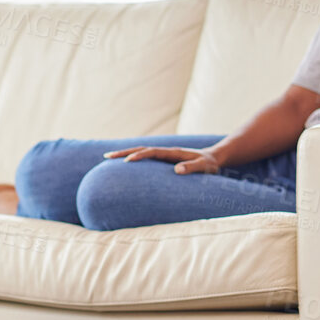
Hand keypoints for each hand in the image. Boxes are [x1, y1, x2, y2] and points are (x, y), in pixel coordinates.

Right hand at [102, 146, 221, 174]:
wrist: (213, 159)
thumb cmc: (209, 164)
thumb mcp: (204, 167)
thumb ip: (192, 168)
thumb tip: (176, 170)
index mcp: (173, 153)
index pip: (152, 152)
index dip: (139, 156)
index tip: (126, 161)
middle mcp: (165, 152)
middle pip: (141, 149)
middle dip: (123, 152)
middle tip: (106, 157)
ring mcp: (163, 156)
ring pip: (140, 152)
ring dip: (124, 154)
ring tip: (108, 158)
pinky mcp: (163, 161)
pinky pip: (145, 159)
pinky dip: (132, 159)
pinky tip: (123, 165)